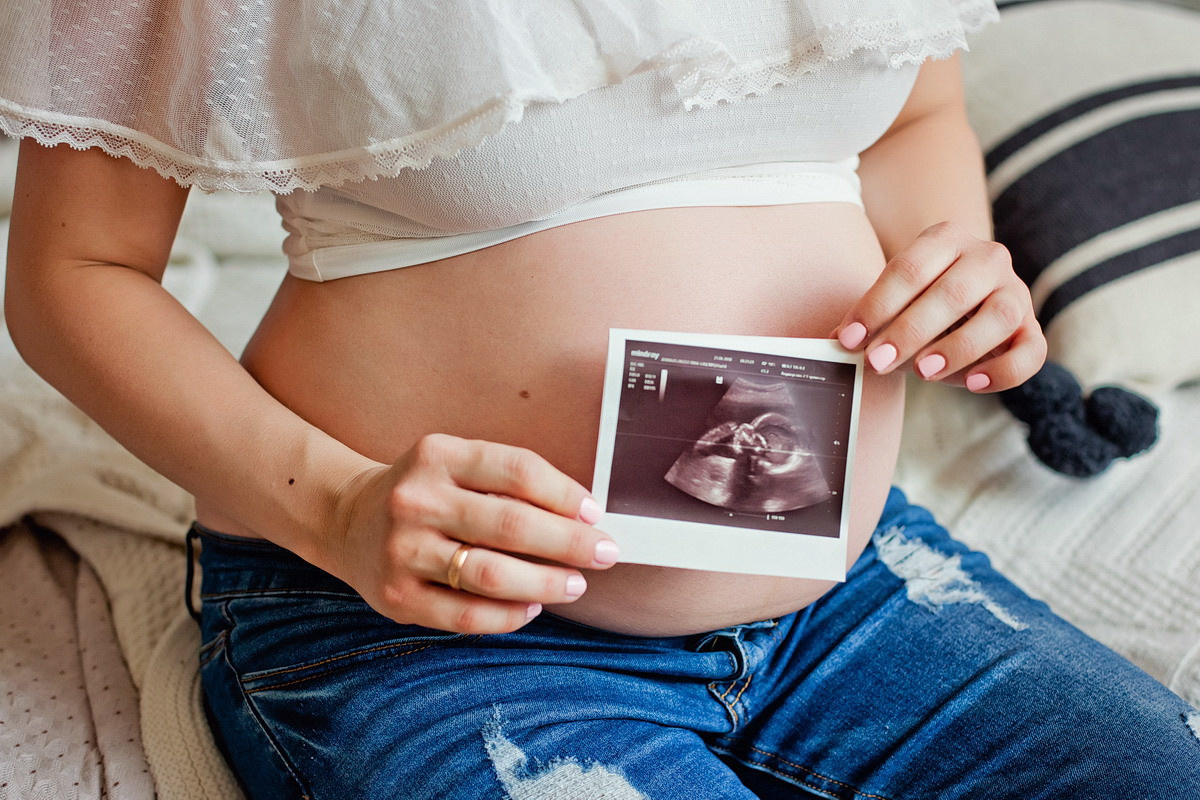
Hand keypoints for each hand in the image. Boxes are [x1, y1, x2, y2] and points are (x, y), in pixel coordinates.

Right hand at [326, 434, 618, 633]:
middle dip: (569, 543)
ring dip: (546, 582)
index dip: (565, 494)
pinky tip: (533, 607)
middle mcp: (416, 499)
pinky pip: (466, 616)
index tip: (595, 513)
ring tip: (575, 584)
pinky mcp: (397, 597)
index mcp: (438, 455)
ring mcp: (403, 550)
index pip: (517, 470)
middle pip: (512, 524)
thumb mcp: (455, 464)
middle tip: (605, 553)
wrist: (346, 519)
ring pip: (492, 575)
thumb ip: (508, 481)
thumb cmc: (426, 492)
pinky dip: (509, 616)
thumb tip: (583, 516)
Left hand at [831, 222, 1045, 391]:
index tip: (849, 339)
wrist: (963, 294)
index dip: (877, 306)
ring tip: (923, 371)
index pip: (910, 269)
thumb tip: (834, 344)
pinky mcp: (1031, 328)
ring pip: (1000, 316)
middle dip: (910, 331)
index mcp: (946, 238)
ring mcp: (1015, 291)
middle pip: (953, 292)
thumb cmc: (918, 299)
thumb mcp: (891, 301)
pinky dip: (1003, 371)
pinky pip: (1032, 350)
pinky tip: (972, 384)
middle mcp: (987, 257)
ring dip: (958, 347)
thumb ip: (866, 320)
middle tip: (877, 361)